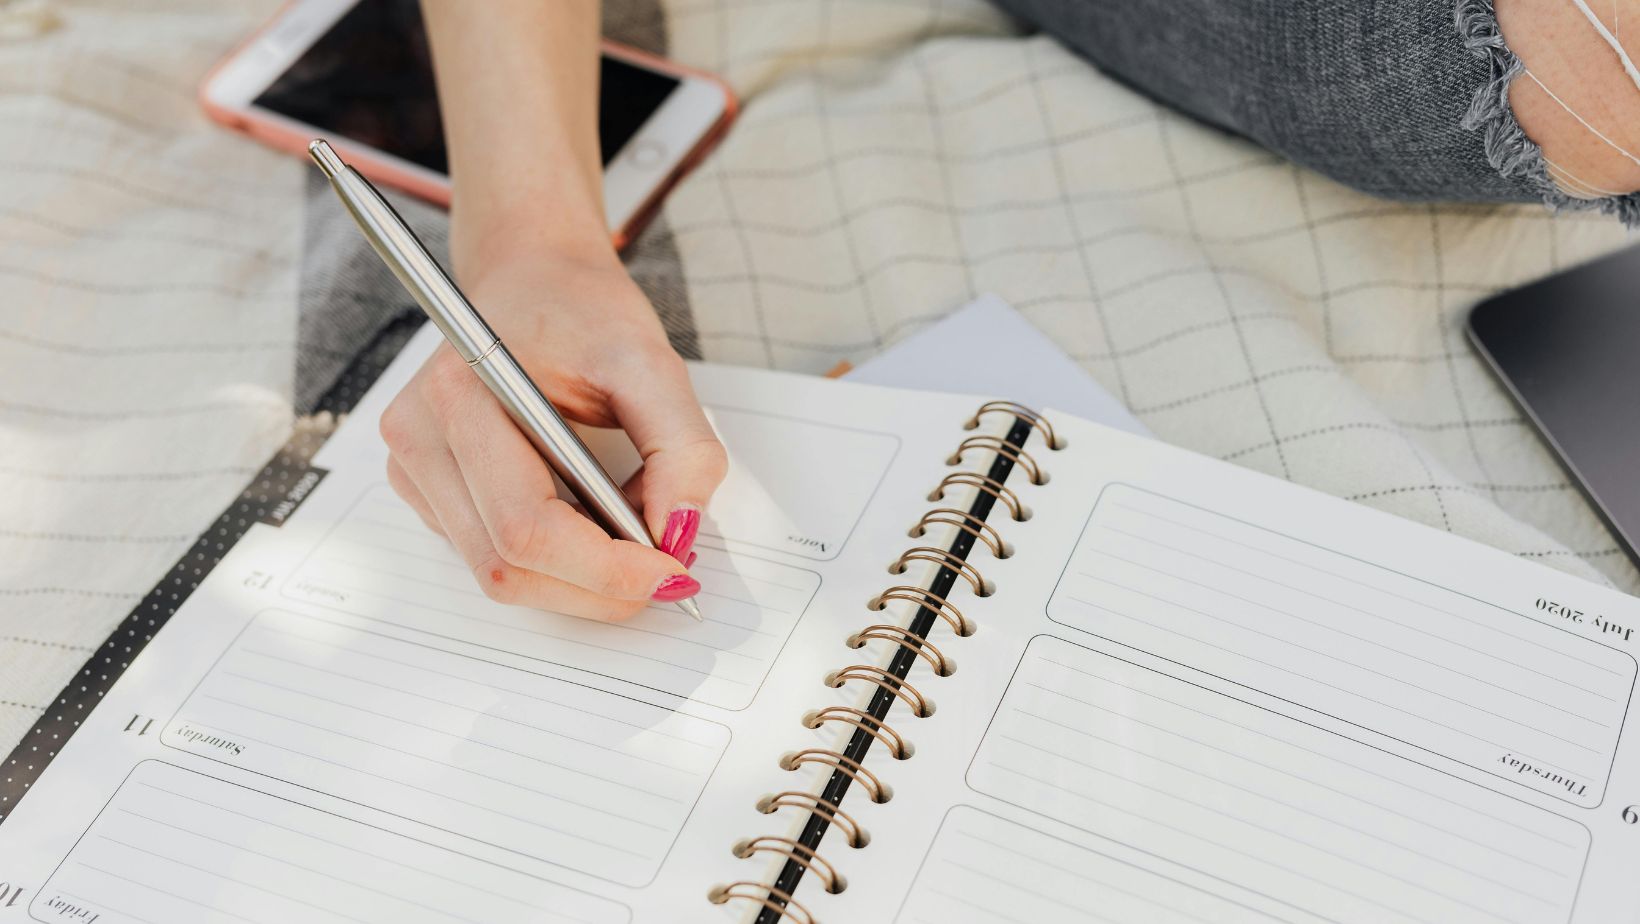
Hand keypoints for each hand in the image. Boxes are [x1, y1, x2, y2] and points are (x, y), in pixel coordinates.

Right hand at [378, 248, 726, 620]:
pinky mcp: (426, 489)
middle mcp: (419, 437)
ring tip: (633, 534)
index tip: (672, 571)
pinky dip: (556, 560)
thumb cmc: (581, 310)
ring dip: (579, 579)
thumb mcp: (650, 363)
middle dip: (599, 587)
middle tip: (667, 569)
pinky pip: (491, 555)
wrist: (532, 277)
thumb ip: (681, 447)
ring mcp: (413, 468)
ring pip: (499, 574)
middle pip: (508, 567)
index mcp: (461, 395)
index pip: (526, 528)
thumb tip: (680, 534)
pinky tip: (593, 521)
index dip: (605, 570)